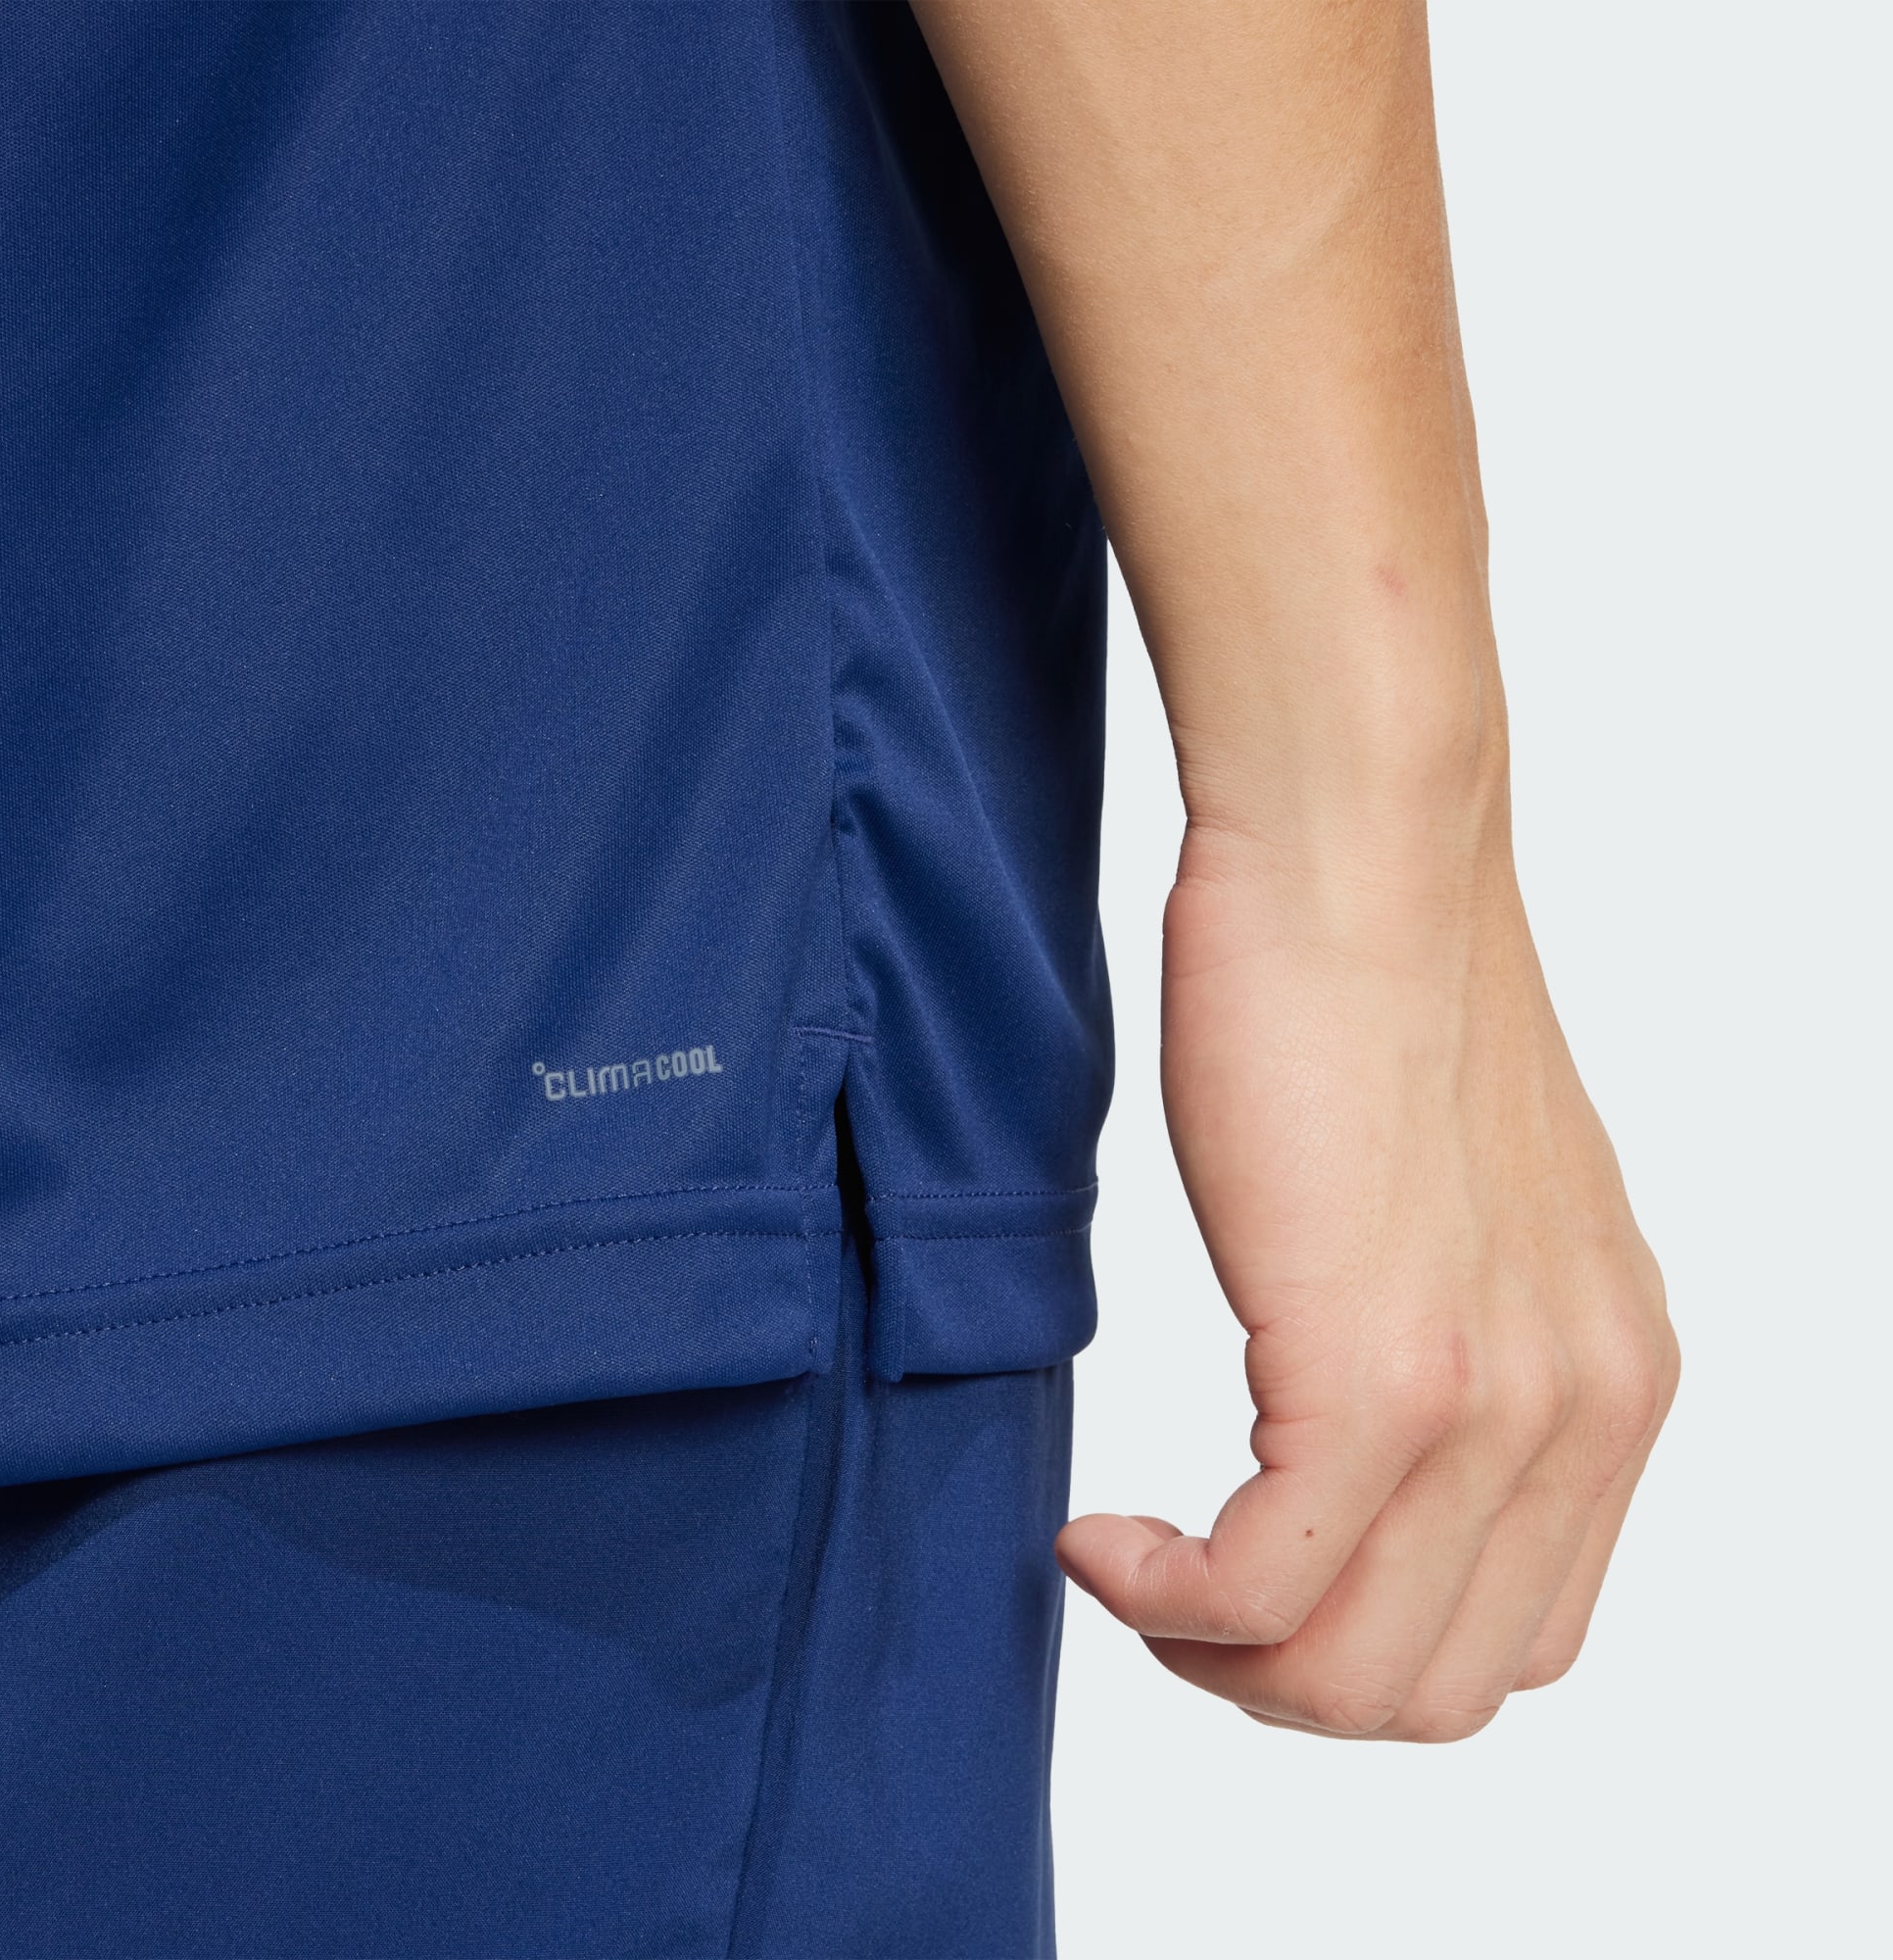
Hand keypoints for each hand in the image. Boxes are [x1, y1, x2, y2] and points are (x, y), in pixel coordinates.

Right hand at [1059, 818, 1676, 1740]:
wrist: (1352, 861)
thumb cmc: (1365, 999)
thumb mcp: (1463, 1216)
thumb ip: (1456, 1352)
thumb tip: (1358, 1456)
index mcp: (1610, 1385)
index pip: (1517, 1641)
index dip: (1359, 1650)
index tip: (1238, 1578)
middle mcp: (1584, 1414)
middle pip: (1437, 1692)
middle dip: (1277, 1683)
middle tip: (1166, 1595)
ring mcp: (1494, 1403)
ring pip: (1357, 1675)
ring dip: (1213, 1657)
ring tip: (1128, 1562)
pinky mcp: (1380, 1370)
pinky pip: (1265, 1590)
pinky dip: (1164, 1598)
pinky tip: (1100, 1534)